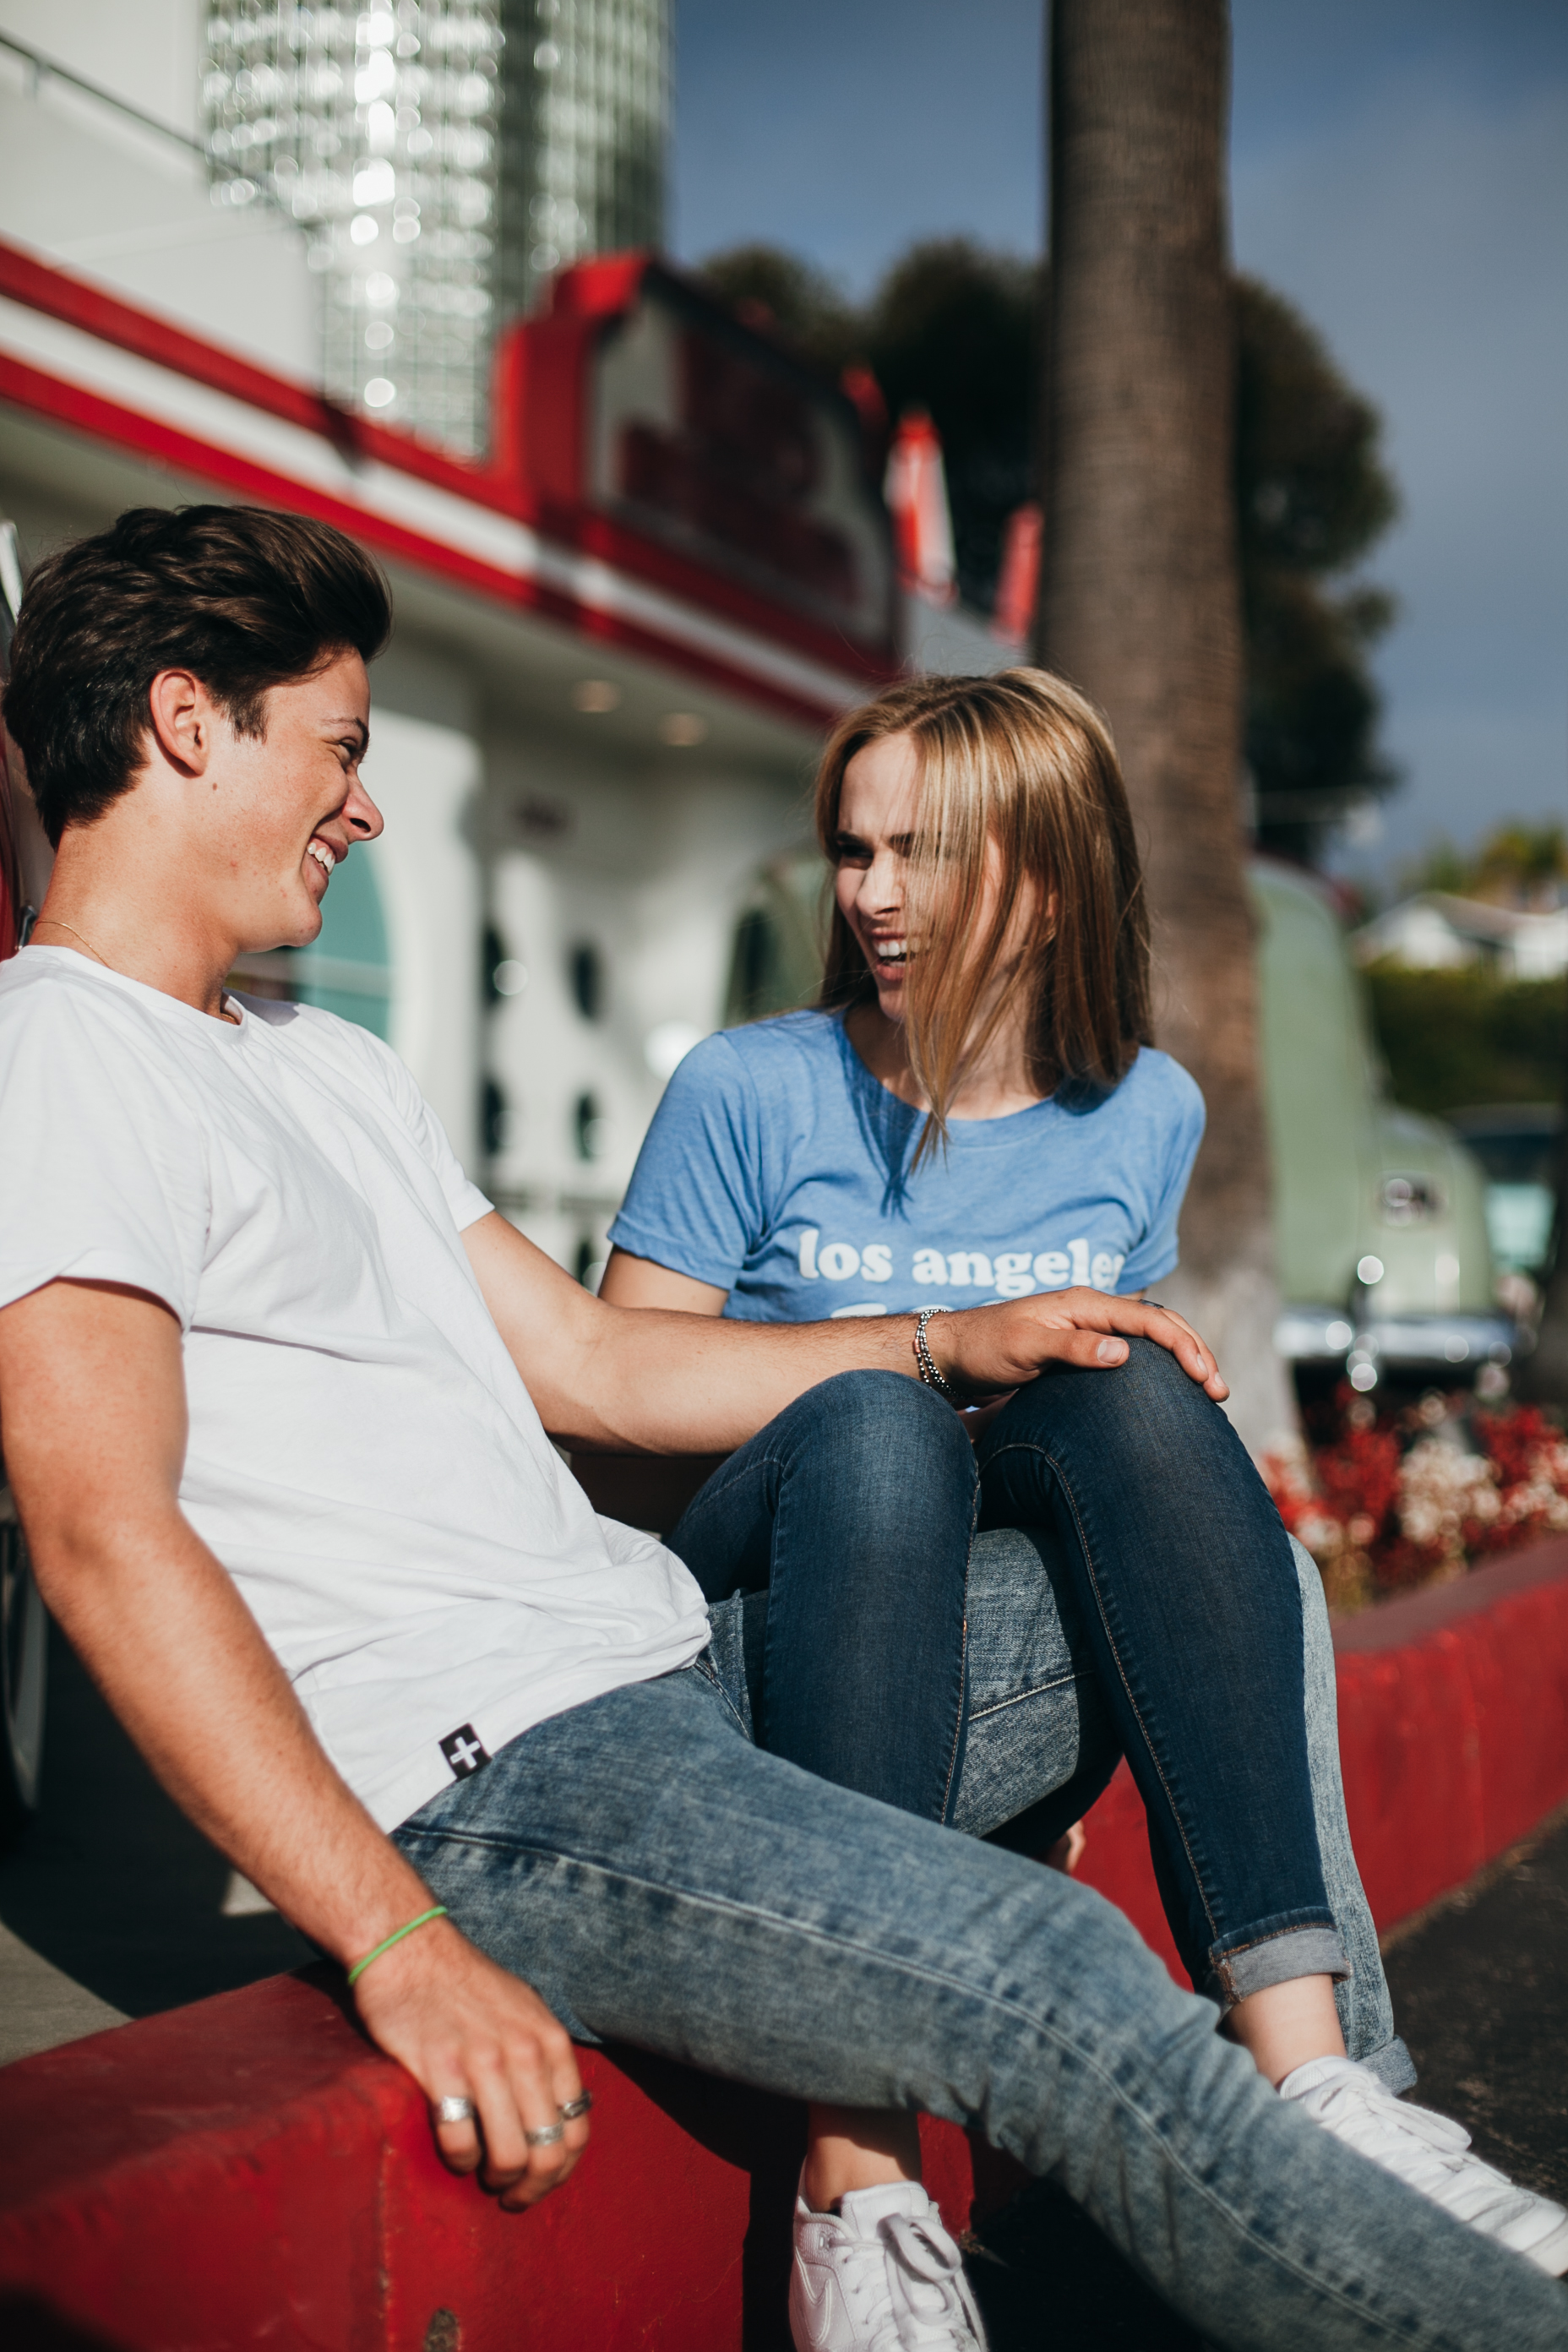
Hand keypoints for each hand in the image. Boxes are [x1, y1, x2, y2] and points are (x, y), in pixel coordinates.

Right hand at [351, 1916, 589, 2209]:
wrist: (411, 1949)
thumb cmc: (467, 1985)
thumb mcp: (525, 2011)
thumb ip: (545, 2058)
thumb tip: (562, 2114)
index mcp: (551, 2042)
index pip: (577, 2130)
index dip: (562, 2171)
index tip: (540, 2183)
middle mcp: (525, 2051)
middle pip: (548, 2151)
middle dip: (532, 2188)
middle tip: (511, 2195)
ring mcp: (484, 2059)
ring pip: (509, 2155)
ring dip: (497, 2180)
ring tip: (483, 2177)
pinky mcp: (441, 2067)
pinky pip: (460, 2140)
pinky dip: (460, 2159)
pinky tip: (456, 2151)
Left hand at [930, 1290, 1228, 1403]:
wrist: (950, 1356)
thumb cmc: (982, 1348)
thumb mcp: (1024, 1348)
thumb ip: (1071, 1348)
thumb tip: (1122, 1353)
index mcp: (1084, 1304)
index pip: (1149, 1320)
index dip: (1184, 1346)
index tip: (1206, 1378)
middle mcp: (1091, 1313)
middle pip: (1159, 1327)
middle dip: (1195, 1353)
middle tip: (1218, 1392)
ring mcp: (1088, 1331)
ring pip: (1149, 1342)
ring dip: (1181, 1362)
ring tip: (1206, 1394)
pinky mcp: (1081, 1352)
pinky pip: (1132, 1357)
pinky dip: (1158, 1372)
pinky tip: (1168, 1396)